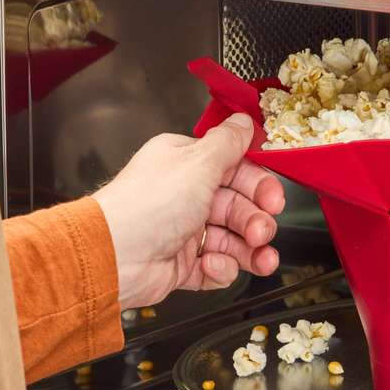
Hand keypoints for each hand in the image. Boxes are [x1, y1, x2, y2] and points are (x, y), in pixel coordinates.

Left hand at [93, 114, 285, 308]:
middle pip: (239, 208)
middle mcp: (186, 195)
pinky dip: (221, 268)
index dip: (260, 187)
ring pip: (233, 240)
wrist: (114, 256)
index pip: (237, 171)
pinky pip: (216, 266)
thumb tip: (245, 121)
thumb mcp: (198, 162)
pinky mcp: (181, 264)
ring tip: (260, 259)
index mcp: (187, 165)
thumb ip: (229, 143)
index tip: (275, 200)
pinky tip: (212, 265)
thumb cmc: (148, 205)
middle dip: (257, 222)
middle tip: (262, 232)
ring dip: (251, 250)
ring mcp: (183, 232)